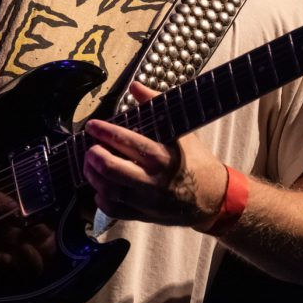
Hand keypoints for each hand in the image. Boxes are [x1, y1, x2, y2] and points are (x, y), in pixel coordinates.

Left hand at [83, 82, 226, 228]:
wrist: (213, 197)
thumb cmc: (196, 160)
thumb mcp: (182, 131)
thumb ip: (156, 106)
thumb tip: (135, 86)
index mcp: (165, 157)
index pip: (128, 142)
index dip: (105, 132)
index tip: (93, 125)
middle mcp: (154, 180)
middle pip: (112, 168)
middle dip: (94, 155)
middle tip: (90, 147)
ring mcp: (147, 201)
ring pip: (108, 190)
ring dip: (92, 175)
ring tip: (90, 163)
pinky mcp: (144, 216)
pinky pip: (113, 210)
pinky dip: (101, 198)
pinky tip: (100, 186)